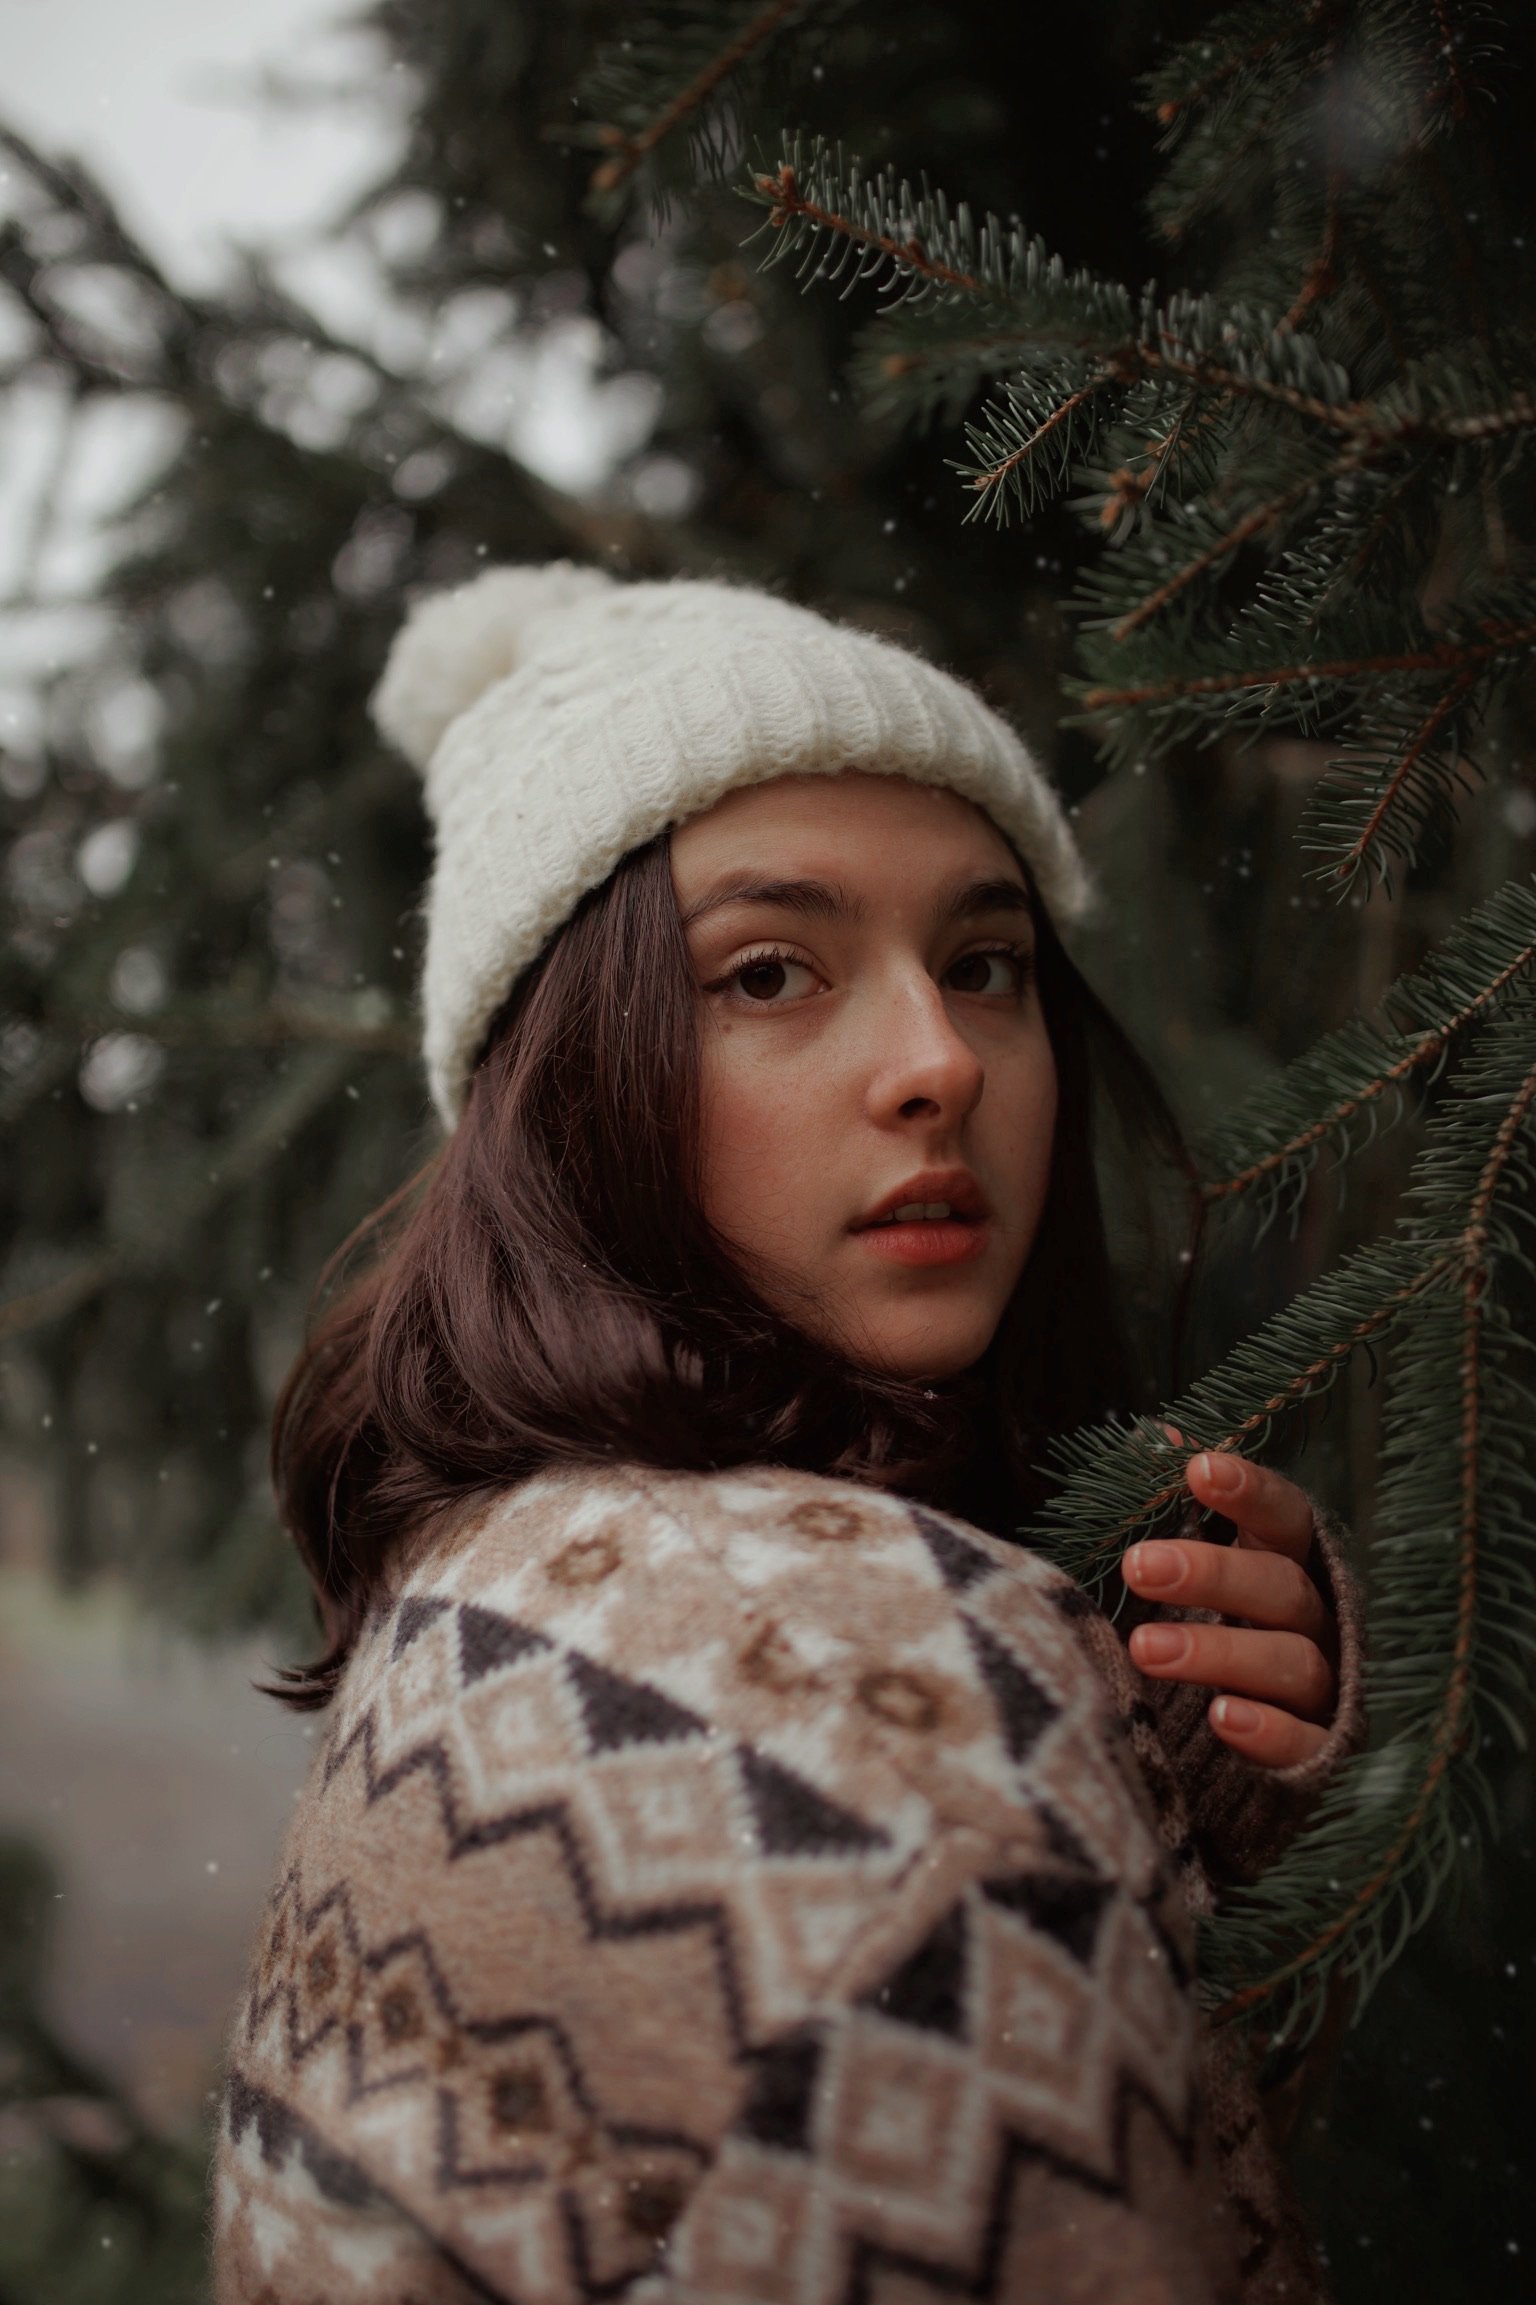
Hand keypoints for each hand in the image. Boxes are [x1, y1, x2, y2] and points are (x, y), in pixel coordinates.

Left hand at [1120, 1450, 1337, 1769]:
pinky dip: (1267, 1730)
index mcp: (1286, 1567)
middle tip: (1138, 1566)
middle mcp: (1317, 1621)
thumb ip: (1179, 1509)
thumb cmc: (1211, 1638)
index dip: (1249, 1492)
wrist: (1228, 1758)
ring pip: (1290, 1662)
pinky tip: (1221, 1718)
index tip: (1199, 1470)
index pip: (1285, 1517)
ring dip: (1217, 1652)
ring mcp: (1325, 1690)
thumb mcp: (1192, 1572)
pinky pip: (1304, 1743)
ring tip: (1144, 1647)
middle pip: (1280, 1587)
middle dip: (1211, 1573)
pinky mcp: (1318, 1756)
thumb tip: (1156, 1435)